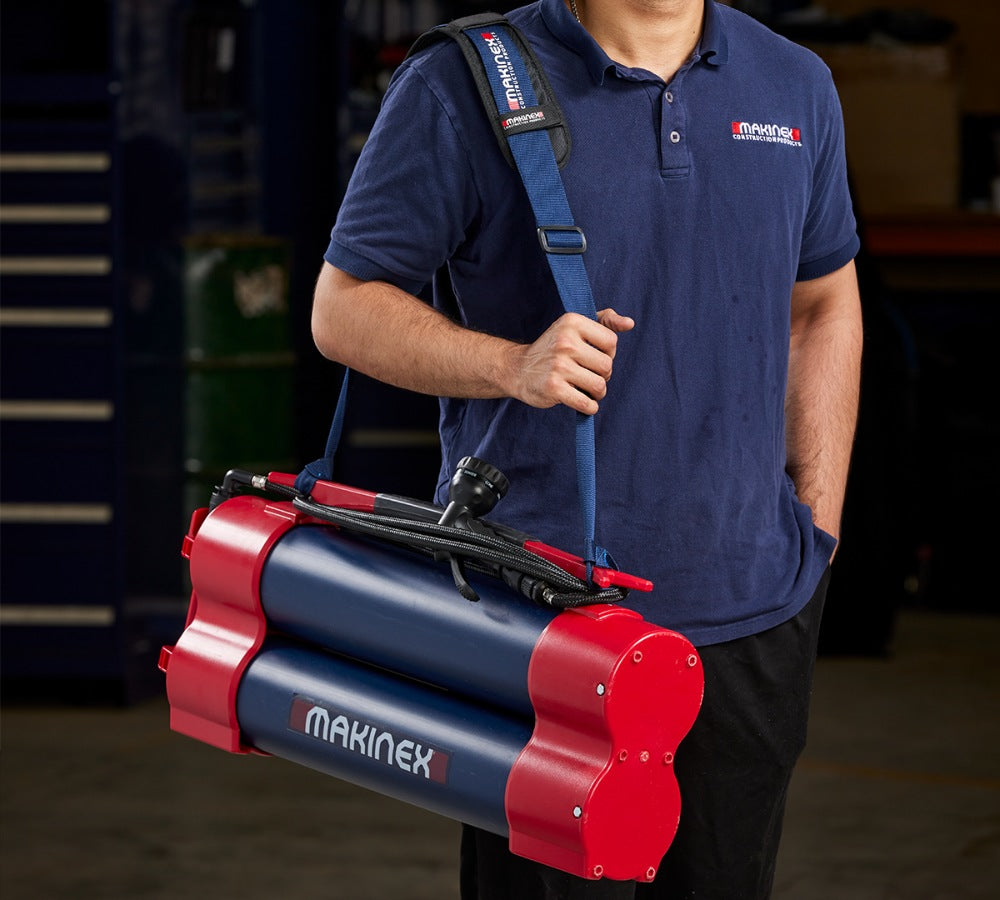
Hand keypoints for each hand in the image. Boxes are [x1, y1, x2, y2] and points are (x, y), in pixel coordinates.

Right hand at [507, 309, 634, 414]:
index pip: (611, 342)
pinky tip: (582, 402)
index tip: (593, 357)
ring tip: (586, 389)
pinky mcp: (554, 387)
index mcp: (572, 322)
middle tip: (588, 375)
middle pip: (607, 366)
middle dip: (602, 376)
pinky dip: (589, 407)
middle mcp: (565, 341)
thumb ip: (605, 321)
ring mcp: (558, 365)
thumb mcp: (575, 327)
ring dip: (596, 393)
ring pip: (599, 386)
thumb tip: (630, 323)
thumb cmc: (553, 348)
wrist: (518, 369)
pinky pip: (586, 403)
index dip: (608, 354)